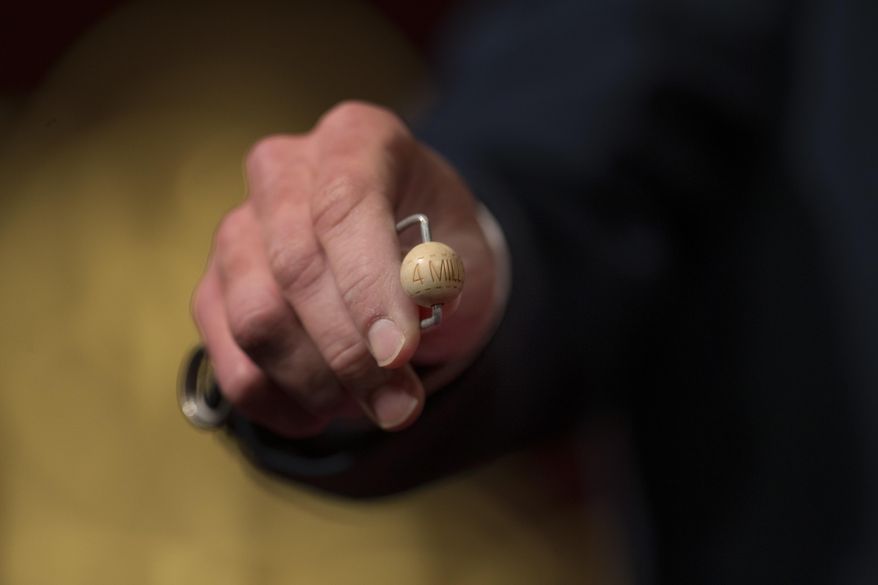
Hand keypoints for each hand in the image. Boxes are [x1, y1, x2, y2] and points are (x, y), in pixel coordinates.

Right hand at [191, 102, 502, 436]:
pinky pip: (229, 359)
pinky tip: (323, 412)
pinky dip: (277, 402)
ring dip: (319, 383)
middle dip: (351, 352)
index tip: (399, 353)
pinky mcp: (214, 289)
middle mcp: (283, 172)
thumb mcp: (464, 252)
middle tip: (401, 406)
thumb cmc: (435, 248)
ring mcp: (238, 230)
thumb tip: (422, 303)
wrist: (399, 257)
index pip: (345, 205)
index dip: (369, 285)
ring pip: (256, 319)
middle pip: (295, 268)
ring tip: (375, 407)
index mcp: (354, 138)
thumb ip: (447, 274)